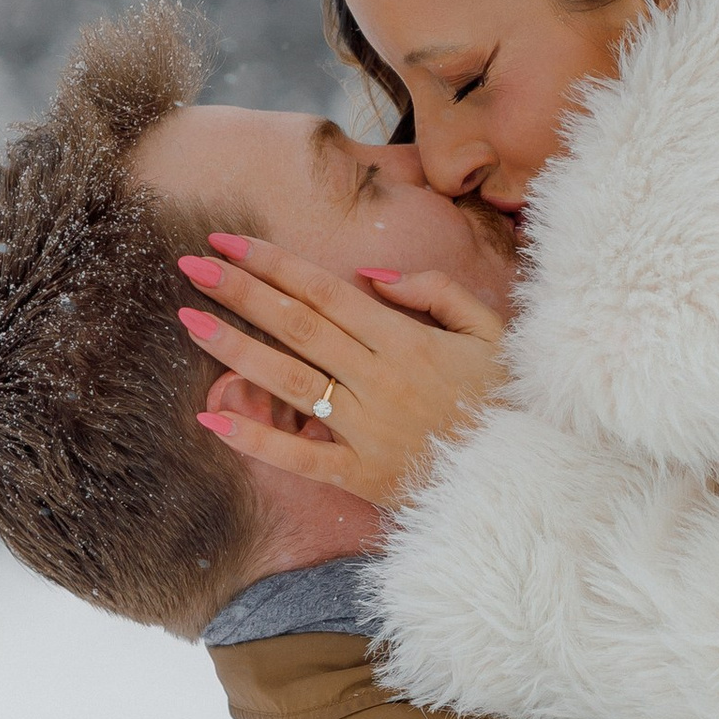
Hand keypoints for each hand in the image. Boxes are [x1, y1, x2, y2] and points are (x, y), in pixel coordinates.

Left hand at [176, 236, 507, 507]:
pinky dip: (256, 440)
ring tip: (190, 321)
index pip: (325, 291)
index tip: (228, 241)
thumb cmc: (507, 398)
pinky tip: (212, 417)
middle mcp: (380, 379)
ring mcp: (367, 429)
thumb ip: (435, 291)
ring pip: (290, 381)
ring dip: (236, 349)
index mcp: (407, 340)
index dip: (273, 263)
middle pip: (297, 326)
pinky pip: (300, 457)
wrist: (527, 477)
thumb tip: (370, 273)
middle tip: (190, 264)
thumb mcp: (490, 330)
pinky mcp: (362, 475)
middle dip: (240, 292)